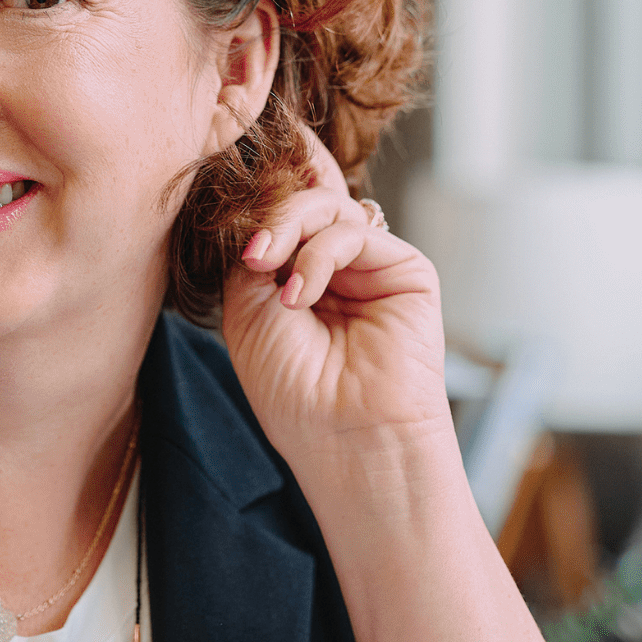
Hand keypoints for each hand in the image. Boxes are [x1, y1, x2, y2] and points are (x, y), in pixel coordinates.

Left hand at [222, 128, 452, 478]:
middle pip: (302, 205)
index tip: (235, 231)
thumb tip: (263, 208)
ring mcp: (372, 269)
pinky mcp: (406, 270)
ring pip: (328, 208)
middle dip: (272, 220)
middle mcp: (337, 272)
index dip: (257, 215)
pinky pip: (355, 230)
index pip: (279, 222)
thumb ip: (253, 254)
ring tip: (282, 291)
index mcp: (298, 282)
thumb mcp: (246, 313)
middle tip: (255, 257)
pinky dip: (320, 252)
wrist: (344, 436)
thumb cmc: (292, 391)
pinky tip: (304, 294)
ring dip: (292, 234)